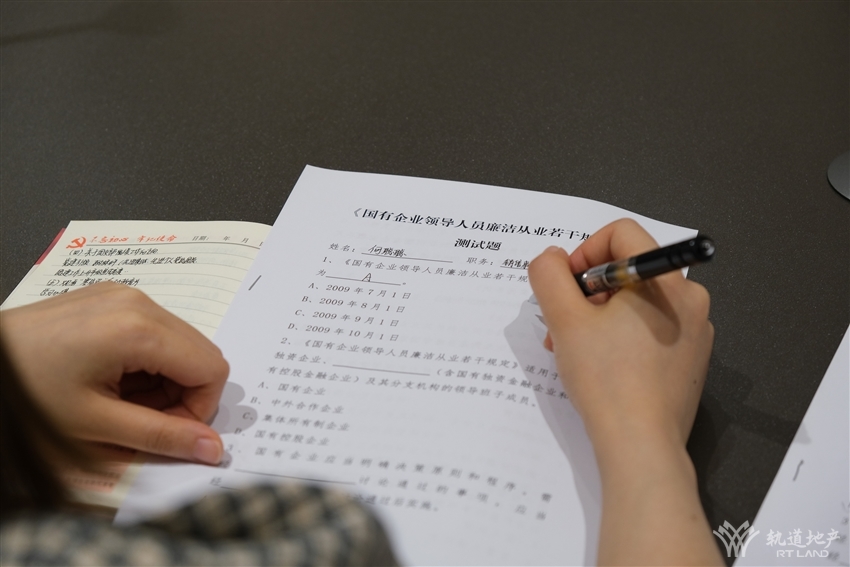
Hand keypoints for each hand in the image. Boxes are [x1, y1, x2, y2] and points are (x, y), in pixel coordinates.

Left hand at [0, 282, 228, 464]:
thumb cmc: (27, 394)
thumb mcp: (95, 426)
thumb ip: (161, 437)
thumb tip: (212, 449)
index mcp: (139, 329)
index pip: (211, 370)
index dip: (198, 409)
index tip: (166, 432)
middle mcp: (139, 302)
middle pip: (200, 353)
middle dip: (182, 394)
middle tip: (140, 420)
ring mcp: (125, 295)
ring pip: (180, 344)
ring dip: (164, 380)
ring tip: (119, 400)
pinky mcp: (112, 297)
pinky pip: (156, 331)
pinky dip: (147, 362)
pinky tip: (112, 379)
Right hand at [528, 219, 721, 565]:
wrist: (640, 445)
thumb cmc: (606, 380)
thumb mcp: (564, 319)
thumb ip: (549, 275)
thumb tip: (552, 259)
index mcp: (667, 280)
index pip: (621, 233)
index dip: (584, 252)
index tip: (566, 286)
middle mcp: (690, 299)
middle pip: (627, 269)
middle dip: (586, 291)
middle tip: (561, 322)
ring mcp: (694, 331)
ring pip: (635, 302)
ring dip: (597, 315)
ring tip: (571, 347)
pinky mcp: (688, 359)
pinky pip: (648, 328)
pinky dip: (618, 335)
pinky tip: (597, 364)